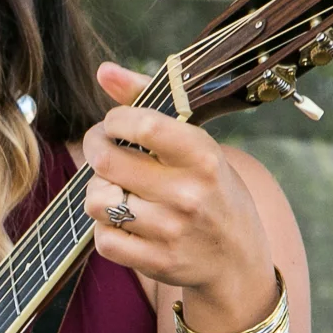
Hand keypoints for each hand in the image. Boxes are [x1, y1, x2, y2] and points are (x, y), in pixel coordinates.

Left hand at [81, 62, 277, 329]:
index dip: (114, 120)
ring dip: (97, 192)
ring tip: (115, 189)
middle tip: (102, 148)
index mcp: (203, 156)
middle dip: (95, 148)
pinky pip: (103, 239)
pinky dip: (105, 228)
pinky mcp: (157, 261)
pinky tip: (122, 221)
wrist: (238, 259)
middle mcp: (188, 193)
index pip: (142, 124)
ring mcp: (171, 230)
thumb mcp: (197, 145)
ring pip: (97, 201)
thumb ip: (148, 103)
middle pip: (107, 160)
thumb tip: (104, 70)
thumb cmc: (212, 190)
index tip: (115, 124)